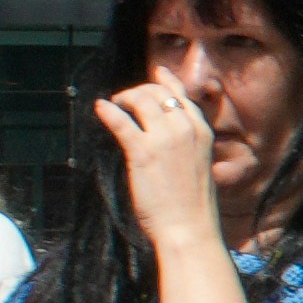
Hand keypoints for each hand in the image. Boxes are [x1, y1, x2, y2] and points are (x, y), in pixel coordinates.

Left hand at [91, 74, 242, 302]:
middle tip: (125, 99)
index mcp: (202, 133)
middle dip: (139, 91)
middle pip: (158, 94)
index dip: (167, 82)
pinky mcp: (142, 152)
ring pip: (141, 100)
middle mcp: (185, 129)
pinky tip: (100, 108)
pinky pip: (121, 122)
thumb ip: (187, 148)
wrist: (190, 228)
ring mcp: (164, 139)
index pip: (182, 97)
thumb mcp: (198, 167)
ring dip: (124, 98)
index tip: (157, 73)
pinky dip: (108, 112)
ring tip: (114, 105)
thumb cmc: (193, 207)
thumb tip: (167, 141)